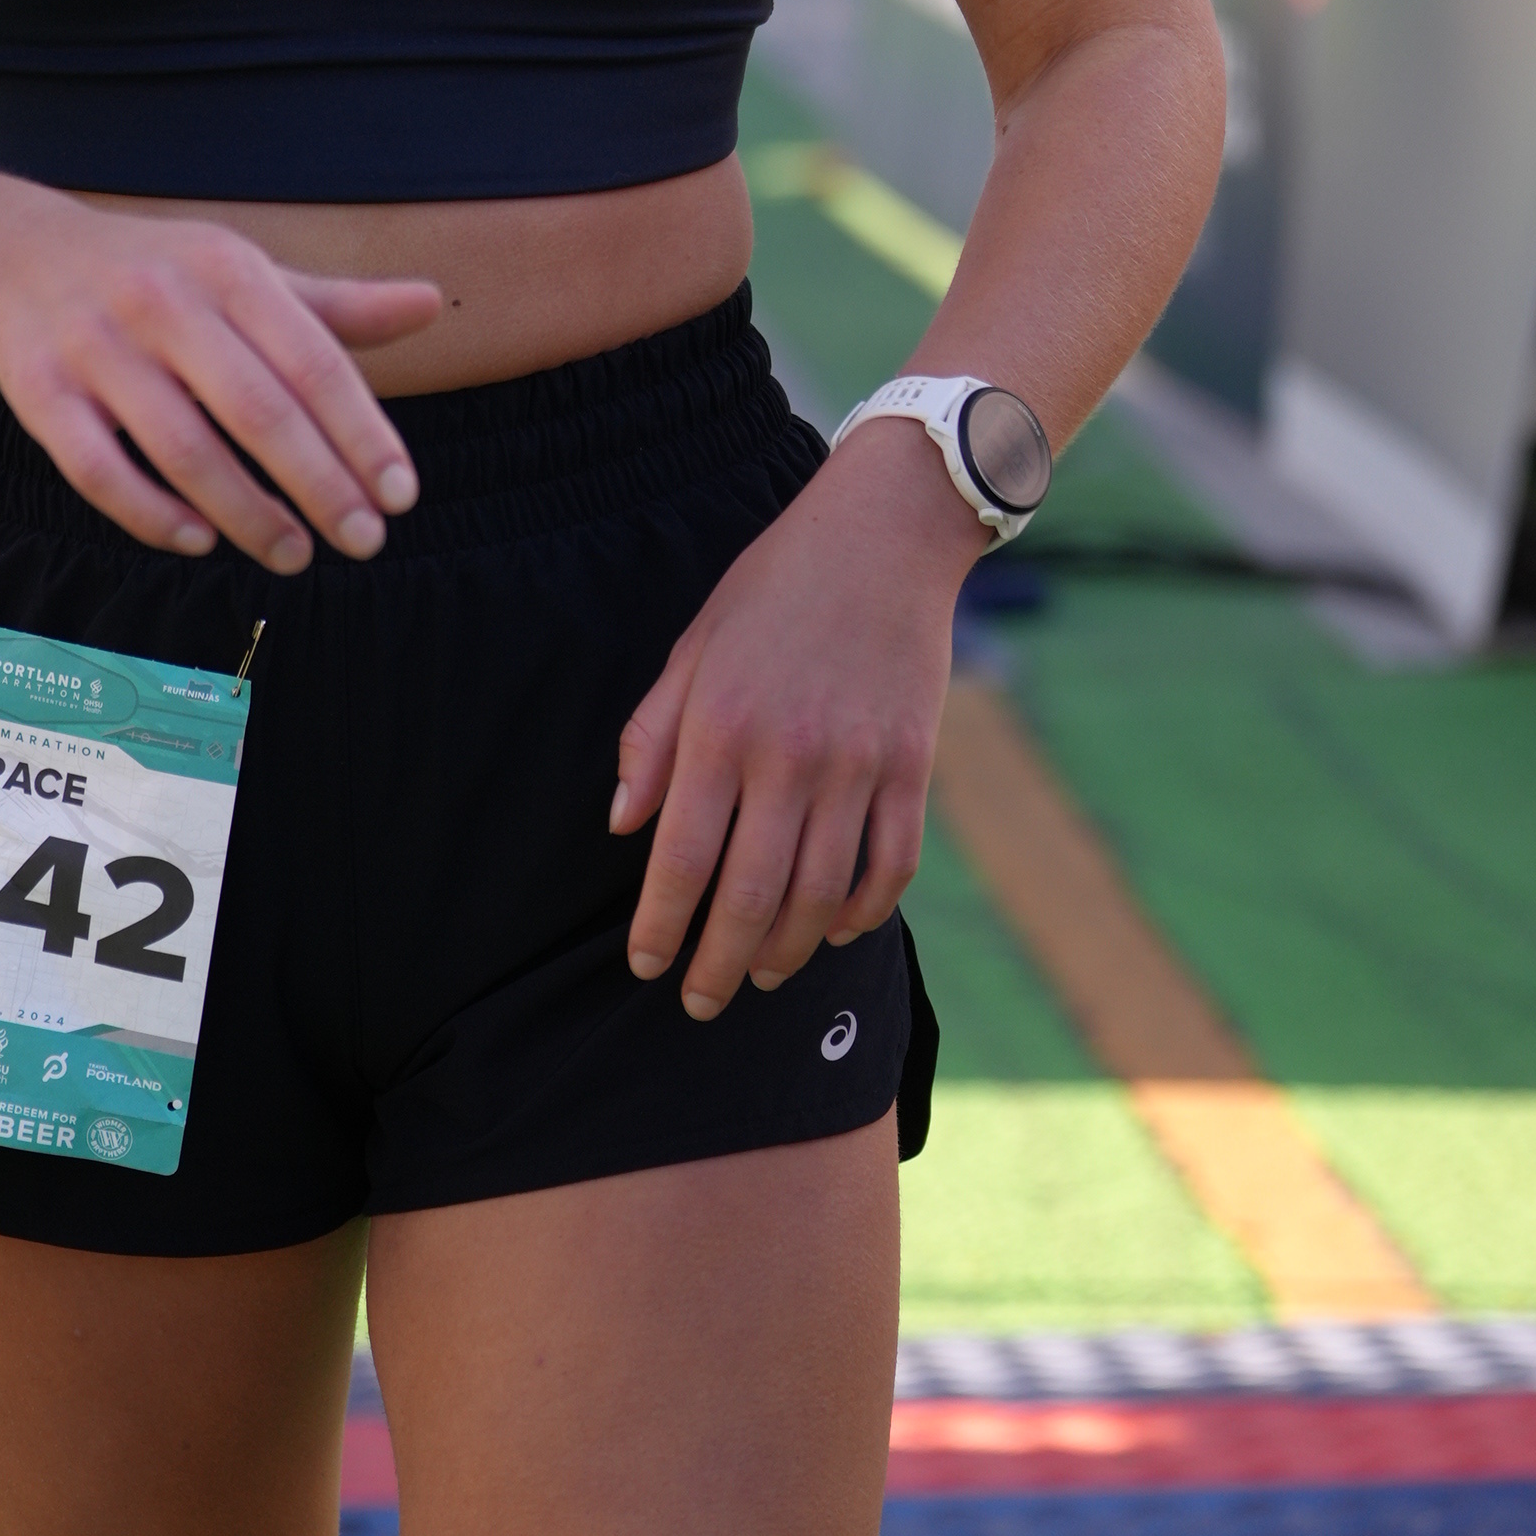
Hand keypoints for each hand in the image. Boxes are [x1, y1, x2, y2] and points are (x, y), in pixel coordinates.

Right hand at [0, 202, 435, 571]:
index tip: (400, 497)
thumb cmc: (163, 278)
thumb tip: (434, 305)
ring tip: (294, 554)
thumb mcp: (246, 277)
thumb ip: (336, 308)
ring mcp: (95, 347)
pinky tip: (199, 541)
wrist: (18, 256)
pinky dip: (151, 513)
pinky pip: (98, 468)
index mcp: (227, 269)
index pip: (313, 362)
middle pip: (256, 410)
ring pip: (181, 447)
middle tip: (362, 541)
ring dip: (246, 513)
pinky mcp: (39, 391)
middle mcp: (161, 301)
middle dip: (318, 485)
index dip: (362, 434)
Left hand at [610, 421, 979, 1015]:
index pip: (682, 856)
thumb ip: (653, 739)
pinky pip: (890, 865)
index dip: (661, 924)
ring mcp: (859, 765)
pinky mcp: (913, 766)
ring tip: (760, 974)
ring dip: (786, 949)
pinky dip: (862, 911)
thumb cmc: (772, 589)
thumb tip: (621, 826)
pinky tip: (832, 930)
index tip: (644, 965)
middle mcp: (790, 756)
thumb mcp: (692, 648)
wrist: (884, 536)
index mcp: (722, 726)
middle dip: (719, 962)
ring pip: (820, 893)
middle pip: (750, 894)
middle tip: (700, 1000)